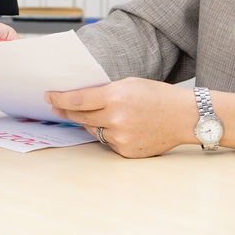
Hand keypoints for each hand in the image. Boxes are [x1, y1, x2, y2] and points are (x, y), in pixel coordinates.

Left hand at [44, 78, 196, 157]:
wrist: (185, 117)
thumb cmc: (159, 96)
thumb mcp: (130, 84)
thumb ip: (106, 91)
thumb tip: (81, 98)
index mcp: (116, 97)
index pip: (78, 100)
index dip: (60, 99)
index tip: (49, 97)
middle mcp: (116, 118)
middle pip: (81, 116)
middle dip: (67, 111)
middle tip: (58, 107)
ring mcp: (121, 137)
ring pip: (93, 129)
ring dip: (91, 122)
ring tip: (103, 114)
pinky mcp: (126, 151)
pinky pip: (107, 141)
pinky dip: (108, 134)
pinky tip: (121, 126)